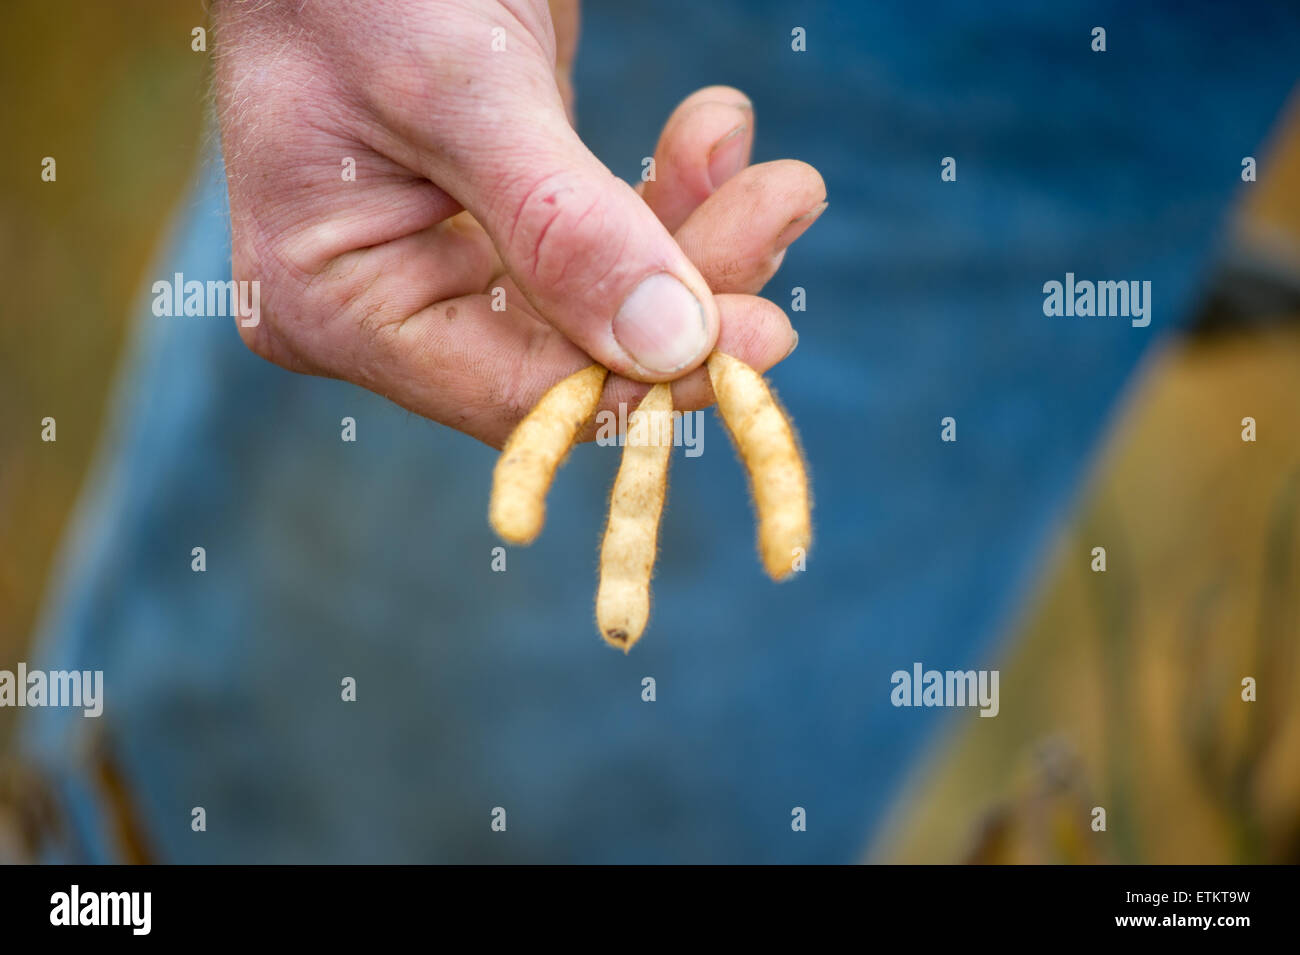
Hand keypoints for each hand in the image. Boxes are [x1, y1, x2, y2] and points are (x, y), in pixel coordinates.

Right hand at [213, 0, 824, 446]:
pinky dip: (675, 193)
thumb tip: (671, 347)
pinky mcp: (515, 212)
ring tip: (782, 173)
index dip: (644, 377)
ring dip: (704, 234)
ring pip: (610, 301)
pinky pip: (611, 239)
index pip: (516, 392)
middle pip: (579, 351)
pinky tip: (715, 133)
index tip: (761, 334)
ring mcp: (456, 256)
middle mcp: (397, 300)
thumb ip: (560, 225)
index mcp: (340, 304)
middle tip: (784, 200)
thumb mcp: (459, 91)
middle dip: (696, 289)